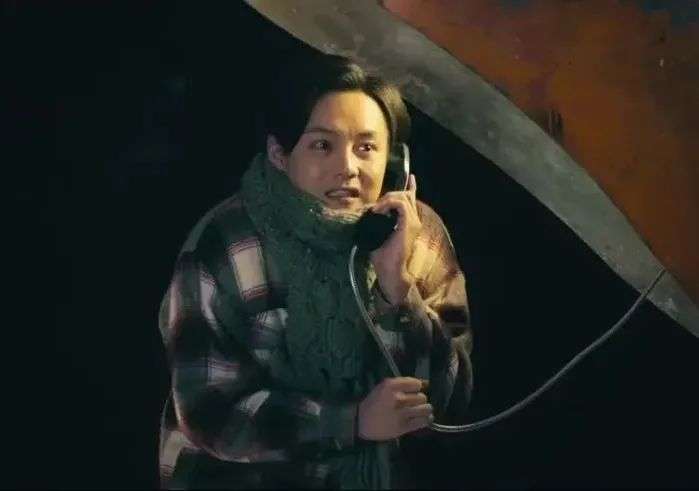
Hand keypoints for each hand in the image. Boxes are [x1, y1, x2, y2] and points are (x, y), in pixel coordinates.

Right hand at [357, 377, 432, 440]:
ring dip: (425, 410)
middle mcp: (397, 398)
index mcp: (391, 385)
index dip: (416, 388)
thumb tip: (426, 383)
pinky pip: (423, 422)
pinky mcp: (403, 427)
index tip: (412, 392)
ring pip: (426, 409)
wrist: (361, 422)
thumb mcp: (384, 387)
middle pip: (422, 397)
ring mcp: (401, 413)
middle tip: (413, 404)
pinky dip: (426, 420)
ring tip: (419, 411)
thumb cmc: (374, 403)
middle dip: (419, 400)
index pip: (417, 384)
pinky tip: (422, 419)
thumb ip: (403, 383)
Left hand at [370, 174, 421, 303]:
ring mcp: (414, 222)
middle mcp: (414, 220)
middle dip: (389, 195)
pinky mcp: (409, 224)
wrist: (390, 270)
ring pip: (403, 197)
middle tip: (376, 207)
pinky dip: (388, 204)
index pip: (412, 200)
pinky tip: (379, 211)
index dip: (411, 187)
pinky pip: (401, 204)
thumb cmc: (383, 256)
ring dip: (387, 199)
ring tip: (376, 210)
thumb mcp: (378, 234)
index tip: (411, 177)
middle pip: (406, 195)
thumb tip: (370, 212)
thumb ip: (378, 222)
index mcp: (409, 223)